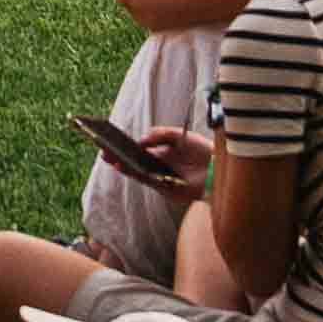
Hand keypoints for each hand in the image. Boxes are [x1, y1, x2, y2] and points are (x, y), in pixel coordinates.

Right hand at [80, 116, 211, 194]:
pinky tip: (124, 166)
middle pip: (135, 161)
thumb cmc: (203, 151)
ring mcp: (161, 177)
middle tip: (103, 151)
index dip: (126, 145)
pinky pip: (145, 179)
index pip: (140, 149)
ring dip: (123, 165)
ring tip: (109, 158)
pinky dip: (134, 173)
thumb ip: (160, 134)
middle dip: (119, 156)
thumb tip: (140, 139)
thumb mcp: (179, 135)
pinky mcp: (165, 187)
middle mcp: (160, 165)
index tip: (111, 139)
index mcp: (163, 153)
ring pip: (137, 171)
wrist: (219, 167)